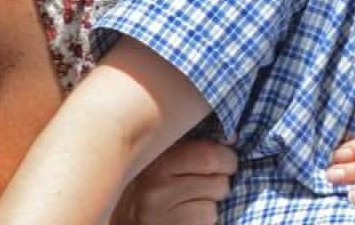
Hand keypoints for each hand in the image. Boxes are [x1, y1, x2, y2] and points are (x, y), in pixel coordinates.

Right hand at [112, 139, 237, 224]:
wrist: (122, 217)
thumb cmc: (146, 186)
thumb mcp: (161, 161)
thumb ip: (191, 148)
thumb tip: (232, 138)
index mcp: (157, 161)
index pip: (209, 156)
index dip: (227, 159)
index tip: (226, 162)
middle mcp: (156, 188)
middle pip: (218, 183)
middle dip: (221, 184)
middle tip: (211, 185)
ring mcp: (159, 215)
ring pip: (212, 209)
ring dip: (210, 207)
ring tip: (190, 203)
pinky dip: (201, 222)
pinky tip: (185, 218)